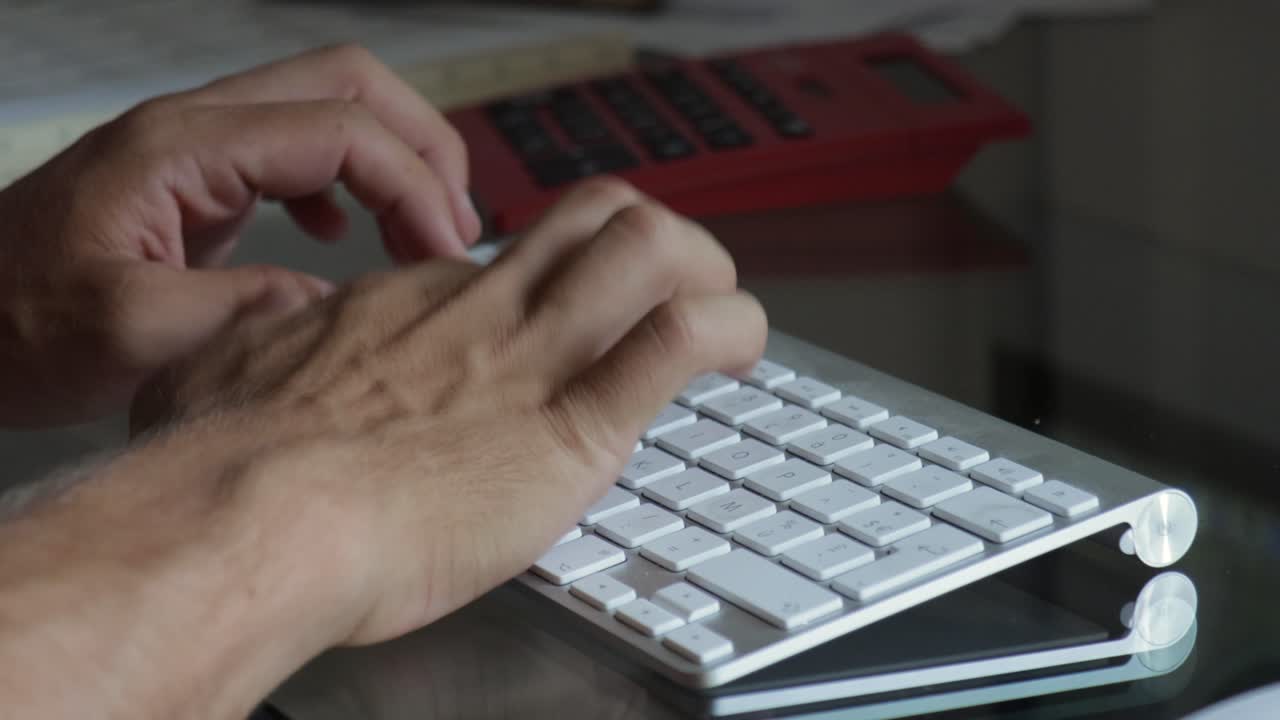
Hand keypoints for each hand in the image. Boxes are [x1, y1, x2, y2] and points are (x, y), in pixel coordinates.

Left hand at [0, 45, 480, 426]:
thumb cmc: (17, 327)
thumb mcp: (130, 334)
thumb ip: (246, 312)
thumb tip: (342, 305)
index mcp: (183, 148)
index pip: (339, 127)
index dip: (412, 183)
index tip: (446, 253)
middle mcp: (197, 128)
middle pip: (349, 84)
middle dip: (421, 146)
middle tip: (454, 225)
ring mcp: (198, 149)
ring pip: (329, 109)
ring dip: (392, 161)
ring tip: (422, 233)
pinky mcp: (197, 181)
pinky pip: (298, 151)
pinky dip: (348, 185)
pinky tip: (347, 239)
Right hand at [132, 178, 765, 645]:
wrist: (250, 519)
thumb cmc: (226, 468)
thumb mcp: (227, 375)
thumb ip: (266, 356)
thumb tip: (261, 350)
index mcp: (411, 306)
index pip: (512, 259)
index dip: (559, 279)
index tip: (570, 315)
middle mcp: (482, 311)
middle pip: (595, 214)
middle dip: (655, 238)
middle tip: (673, 289)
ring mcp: (532, 357)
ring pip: (649, 246)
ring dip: (705, 269)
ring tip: (723, 317)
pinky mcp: (573, 425)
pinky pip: (678, 340)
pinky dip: (729, 330)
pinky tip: (739, 352)